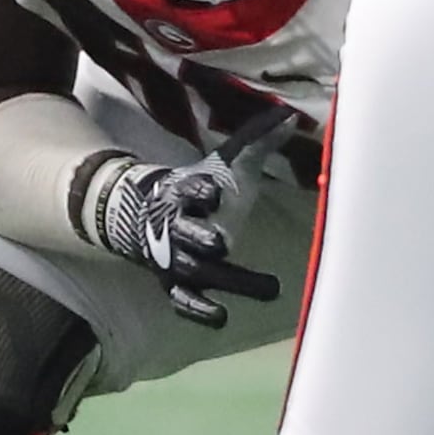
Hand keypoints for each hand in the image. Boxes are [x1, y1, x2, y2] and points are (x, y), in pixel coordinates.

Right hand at [78, 155, 277, 326]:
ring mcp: (173, 259)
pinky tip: (221, 317)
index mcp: (182, 193)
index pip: (188, 191)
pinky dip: (199, 311)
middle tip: (221, 243)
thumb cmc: (196, 189)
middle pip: (188, 234)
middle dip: (202, 238)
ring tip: (270, 288)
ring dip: (230, 281)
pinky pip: (184, 301)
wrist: (144, 216)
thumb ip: (255, 141)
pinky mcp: (173, 284)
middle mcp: (175, 227)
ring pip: (197, 271)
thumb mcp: (221, 163)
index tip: (214, 193)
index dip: (199, 192)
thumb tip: (290, 117)